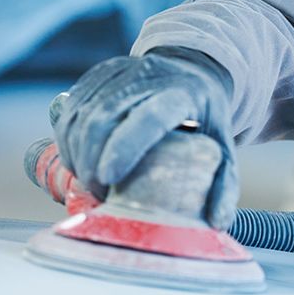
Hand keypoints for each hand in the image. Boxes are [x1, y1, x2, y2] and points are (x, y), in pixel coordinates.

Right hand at [52, 46, 238, 228]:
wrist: (192, 71)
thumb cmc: (206, 114)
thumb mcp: (222, 143)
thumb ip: (224, 182)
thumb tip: (217, 222)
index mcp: (182, 93)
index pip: (150, 117)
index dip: (125, 147)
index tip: (110, 178)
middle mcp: (147, 77)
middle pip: (105, 120)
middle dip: (94, 164)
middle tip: (102, 195)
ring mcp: (118, 74)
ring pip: (82, 118)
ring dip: (78, 157)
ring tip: (94, 183)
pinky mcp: (97, 77)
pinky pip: (70, 113)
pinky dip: (69, 143)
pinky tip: (81, 162)